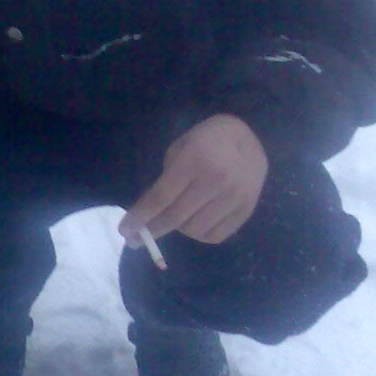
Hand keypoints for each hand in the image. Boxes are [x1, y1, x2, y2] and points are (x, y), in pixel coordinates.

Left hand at [119, 113, 267, 246]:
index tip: (125, 231)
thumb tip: (149, 214)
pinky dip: (199, 235)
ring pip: (195, 230)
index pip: (161, 198)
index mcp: (194, 160)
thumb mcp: (180, 148)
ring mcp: (234, 196)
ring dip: (177, 229)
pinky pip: (215, 236)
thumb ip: (166, 179)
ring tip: (173, 219)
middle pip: (176, 217)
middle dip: (152, 230)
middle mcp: (216, 180)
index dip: (140, 217)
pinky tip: (193, 223)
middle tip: (137, 239)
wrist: (250, 137)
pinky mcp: (247, 209)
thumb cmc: (206, 140)